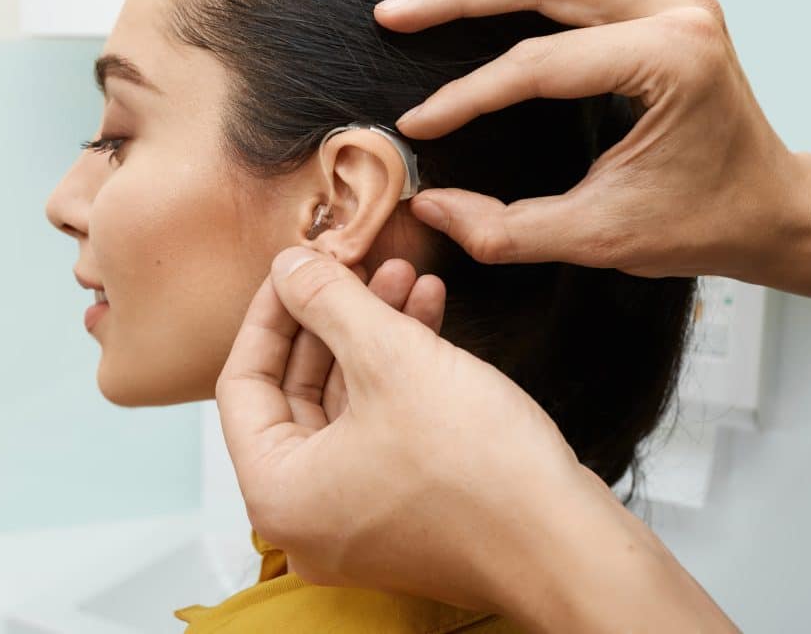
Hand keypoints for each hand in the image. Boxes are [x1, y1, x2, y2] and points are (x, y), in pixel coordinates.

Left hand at [216, 245, 737, 631]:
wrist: (569, 545)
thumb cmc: (479, 471)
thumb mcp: (390, 357)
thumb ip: (327, 302)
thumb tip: (289, 267)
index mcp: (276, 492)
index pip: (241, 383)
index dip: (270, 313)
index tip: (295, 267)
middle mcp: (304, 516)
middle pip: (296, 392)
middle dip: (334, 317)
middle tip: (358, 264)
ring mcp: (355, 520)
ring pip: (346, 405)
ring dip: (374, 336)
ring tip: (407, 275)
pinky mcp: (403, 514)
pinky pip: (381, 430)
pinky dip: (399, 374)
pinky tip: (430, 317)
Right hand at [376, 0, 810, 303]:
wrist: (768, 207)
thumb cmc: (700, 222)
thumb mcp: (599, 240)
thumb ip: (507, 230)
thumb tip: (430, 207)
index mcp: (669, 62)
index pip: (538, 65)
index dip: (467, 97)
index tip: (418, 125)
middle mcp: (676, 11)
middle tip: (393, 10)